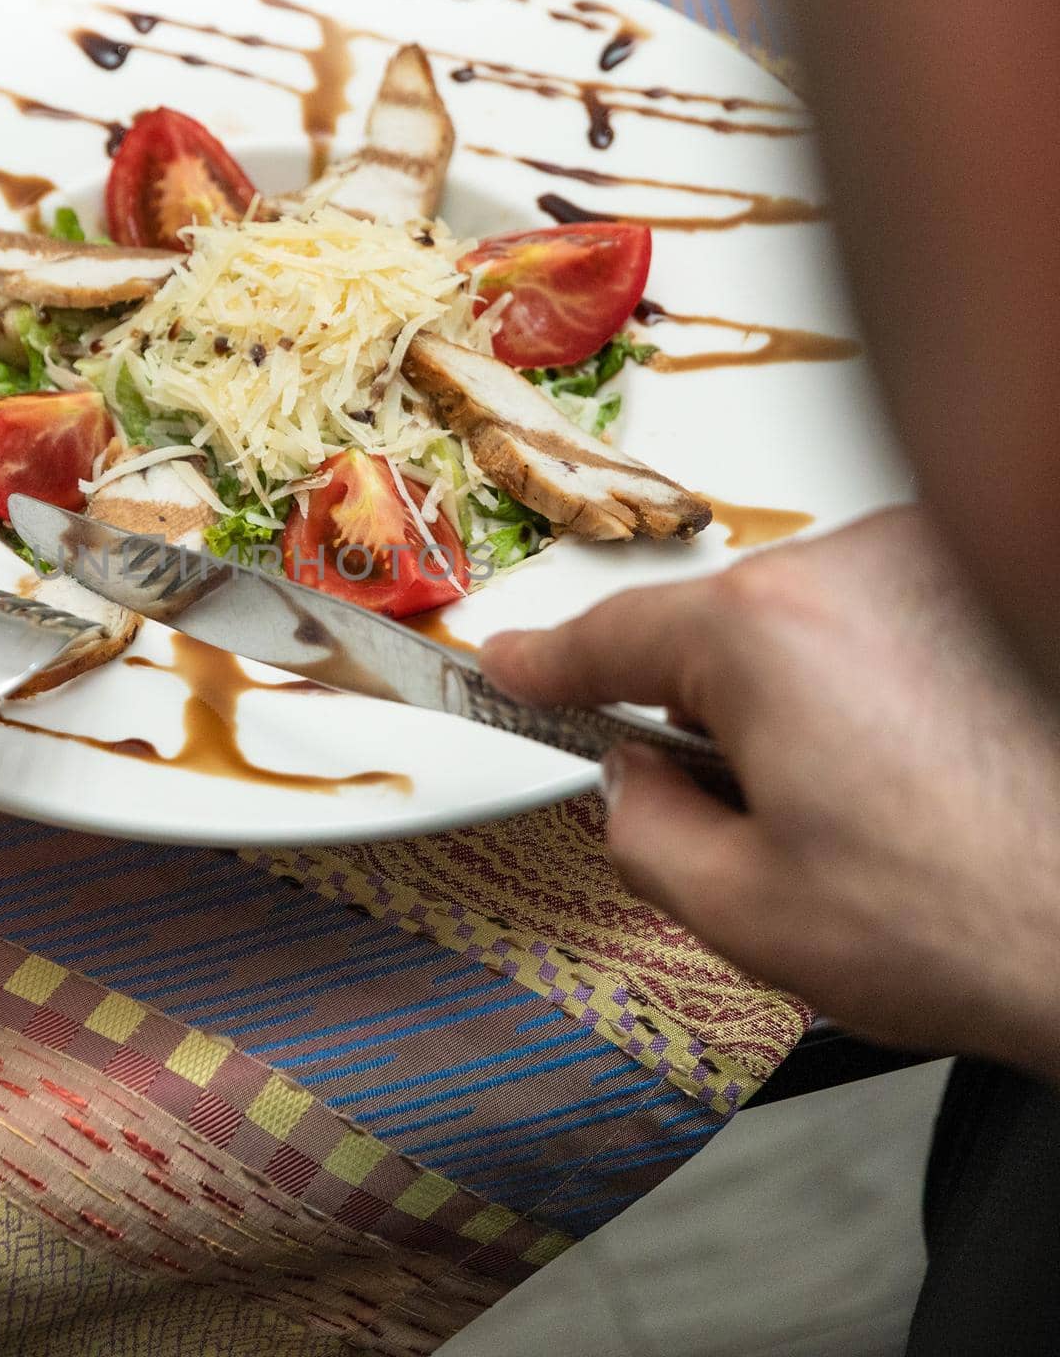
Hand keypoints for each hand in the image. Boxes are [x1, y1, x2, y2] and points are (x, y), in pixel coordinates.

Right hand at [481, 508, 1059, 1080]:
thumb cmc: (974, 923)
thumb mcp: (743, 909)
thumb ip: (638, 828)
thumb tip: (627, 781)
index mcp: (764, 633)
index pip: (610, 636)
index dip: (543, 663)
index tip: (509, 665)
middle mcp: (849, 569)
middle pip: (714, 632)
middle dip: (704, 716)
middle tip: (741, 816)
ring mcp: (927, 566)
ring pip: (799, 626)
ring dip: (794, 698)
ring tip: (862, 808)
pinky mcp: (980, 587)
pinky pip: (874, 620)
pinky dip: (863, 680)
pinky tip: (910, 771)